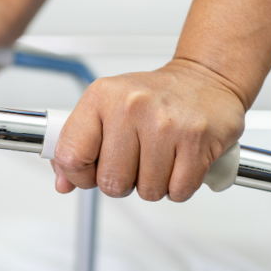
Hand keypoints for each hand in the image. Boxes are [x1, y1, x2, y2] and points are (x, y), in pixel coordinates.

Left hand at [52, 59, 245, 201]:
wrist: (206, 78)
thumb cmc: (156, 96)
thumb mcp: (108, 107)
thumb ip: (80, 144)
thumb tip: (63, 183)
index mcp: (102, 96)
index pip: (71, 155)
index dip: (80, 175)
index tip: (91, 172)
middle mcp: (131, 106)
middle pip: (112, 182)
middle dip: (124, 182)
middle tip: (136, 161)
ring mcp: (166, 124)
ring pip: (147, 191)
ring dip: (154, 184)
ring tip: (161, 157)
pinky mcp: (197, 140)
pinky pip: (178, 191)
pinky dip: (178, 186)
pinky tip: (180, 162)